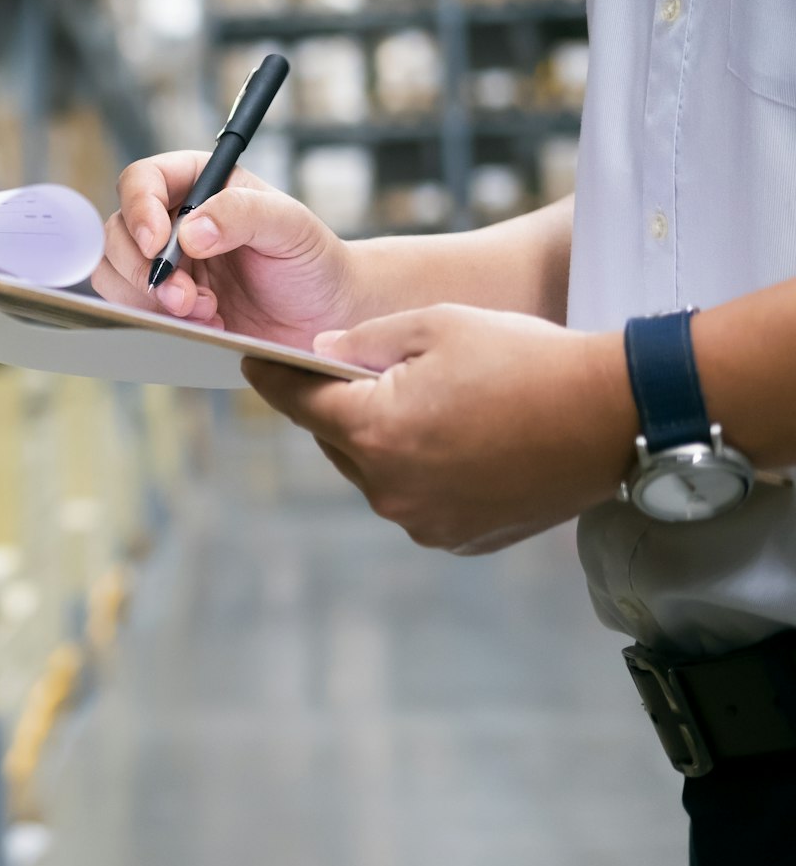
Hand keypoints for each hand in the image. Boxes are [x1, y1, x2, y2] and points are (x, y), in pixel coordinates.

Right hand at [92, 151, 366, 347]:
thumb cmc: (313, 260)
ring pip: (115, 271)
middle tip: (184, 298)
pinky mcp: (164, 301)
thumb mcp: (290, 226)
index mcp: (199, 182)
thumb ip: (242, 215)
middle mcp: (173, 218)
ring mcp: (165, 262)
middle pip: (117, 231)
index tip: (158, 245)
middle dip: (145, 270)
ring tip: (206, 310)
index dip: (139, 210)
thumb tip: (189, 232)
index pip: (142, 180)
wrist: (325, 316)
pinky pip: (132, 306)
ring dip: (151, 299)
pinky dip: (160, 319)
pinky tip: (207, 322)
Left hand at [244, 304, 637, 553]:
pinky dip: (418, 472)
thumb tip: (317, 356)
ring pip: (373, 472)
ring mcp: (425, 521)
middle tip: (351, 371)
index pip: (297, 403)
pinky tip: (453, 441)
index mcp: (376, 431)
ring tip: (419, 405)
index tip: (252, 362)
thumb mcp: (436, 326)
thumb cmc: (525, 359)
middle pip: (335, 440)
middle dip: (338, 405)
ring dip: (379, 441)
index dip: (271, 378)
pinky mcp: (460, 538)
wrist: (612, 415)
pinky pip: (415, 499)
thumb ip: (364, 342)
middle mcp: (390, 488)